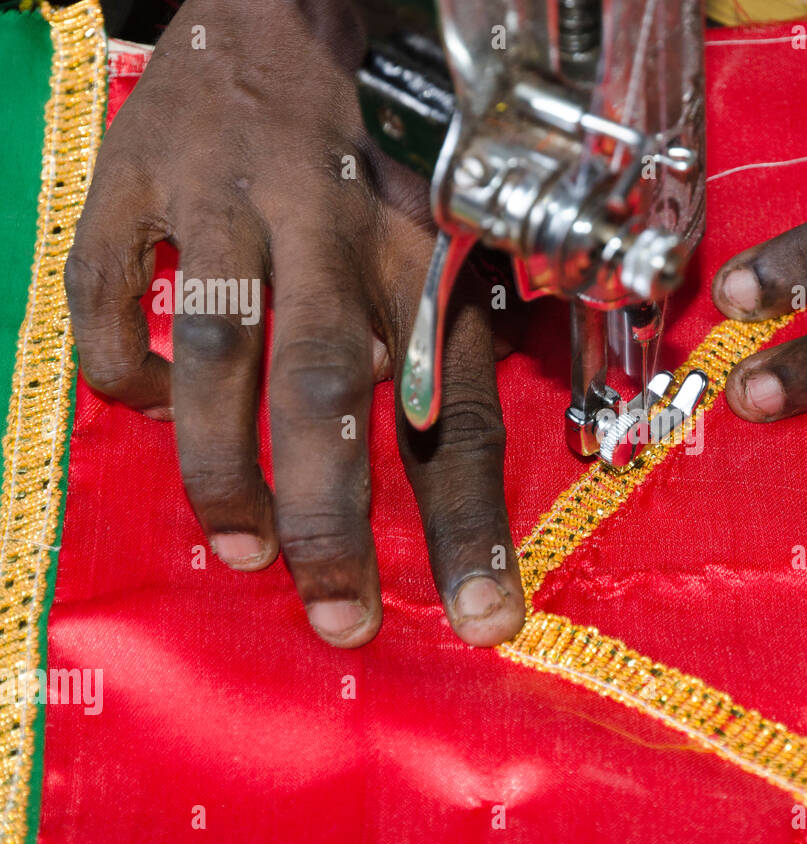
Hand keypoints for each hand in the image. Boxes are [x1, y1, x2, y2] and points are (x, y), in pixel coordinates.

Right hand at [65, 0, 524, 646]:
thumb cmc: (410, 109)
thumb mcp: (482, 199)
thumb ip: (503, 303)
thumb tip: (554, 413)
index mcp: (429, 250)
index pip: (457, 412)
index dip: (473, 528)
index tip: (487, 623)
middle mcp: (332, 237)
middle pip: (328, 404)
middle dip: (332, 529)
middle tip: (340, 622)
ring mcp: (227, 203)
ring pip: (214, 363)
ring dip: (223, 474)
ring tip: (245, 551)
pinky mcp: (140, 176)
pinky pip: (106, 294)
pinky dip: (120, 366)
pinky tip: (147, 404)